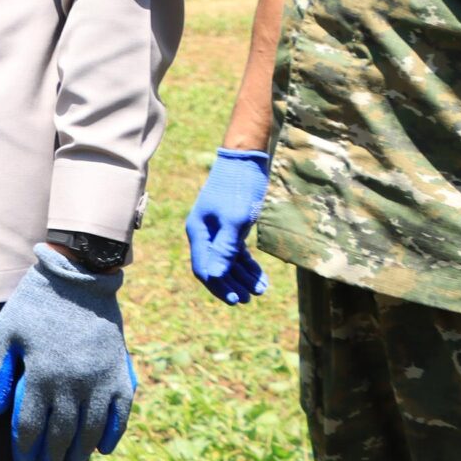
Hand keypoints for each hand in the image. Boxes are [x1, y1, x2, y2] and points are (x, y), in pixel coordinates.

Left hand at [0, 245, 136, 460]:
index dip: (25, 448)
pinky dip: (112, 435)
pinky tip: (102, 449)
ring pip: (91, 429)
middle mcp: (73, 383)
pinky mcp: (121, 374)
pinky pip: (120, 414)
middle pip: (62, 434)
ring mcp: (101, 380)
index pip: (31, 425)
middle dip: (50, 456)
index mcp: (42, 374)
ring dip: (79, 451)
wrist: (78, 279)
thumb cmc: (35, 305)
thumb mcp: (4, 331)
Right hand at [185, 149, 272, 303]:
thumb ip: (225, 249)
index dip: (219, 286)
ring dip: (242, 276)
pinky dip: (248, 264)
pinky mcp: (231, 226)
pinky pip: (236, 251)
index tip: (237, 300)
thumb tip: (216, 277)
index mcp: (199, 231)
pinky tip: (261, 276)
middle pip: (215, 267)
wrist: (245, 161)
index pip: (203, 267)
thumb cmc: (238, 188)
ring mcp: (218, 229)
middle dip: (232, 284)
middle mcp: (205, 233)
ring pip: (227, 261)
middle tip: (250, 299)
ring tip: (261, 290)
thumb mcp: (235, 220)